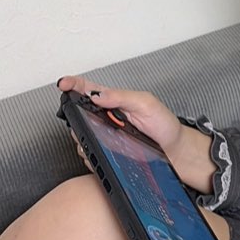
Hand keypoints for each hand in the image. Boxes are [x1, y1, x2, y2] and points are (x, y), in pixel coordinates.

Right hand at [57, 75, 184, 153]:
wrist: (175, 151)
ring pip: (81, 135)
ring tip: (101, 137)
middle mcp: (106, 118)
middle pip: (78, 114)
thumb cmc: (164, 125)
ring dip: (84, 137)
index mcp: (114, 100)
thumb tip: (98, 94)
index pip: (87, 88)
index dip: (73, 84)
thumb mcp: (146, 104)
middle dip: (75, 116)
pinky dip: (91, 154)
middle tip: (83, 119)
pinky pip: (90, 154)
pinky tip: (103, 153)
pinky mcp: (107, 153)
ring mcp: (105, 136)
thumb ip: (122, 97)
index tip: (63, 84)